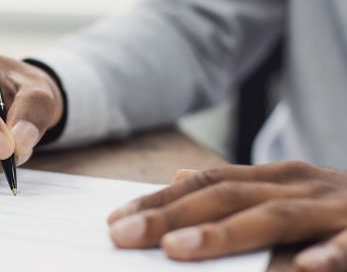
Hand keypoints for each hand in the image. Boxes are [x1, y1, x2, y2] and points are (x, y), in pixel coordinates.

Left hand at [106, 161, 346, 271]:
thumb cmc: (342, 212)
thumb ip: (237, 190)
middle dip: (171, 214)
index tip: (115, 220)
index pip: (206, 184)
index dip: (159, 200)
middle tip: (123, 235)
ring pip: (275, 217)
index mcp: (278, 178)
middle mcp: (302, 185)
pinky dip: (329, 254)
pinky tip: (302, 269)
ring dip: (225, 233)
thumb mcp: (287, 195)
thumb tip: (179, 178)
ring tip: (177, 250)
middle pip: (227, 196)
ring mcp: (339, 207)